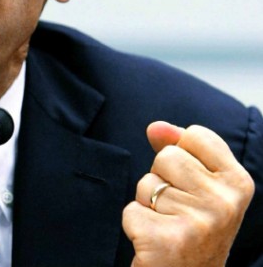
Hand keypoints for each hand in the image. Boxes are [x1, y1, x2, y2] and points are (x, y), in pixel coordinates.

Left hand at [122, 121, 254, 266]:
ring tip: (167, 225)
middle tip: (177, 210)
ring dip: (147, 203)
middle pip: (166, 156)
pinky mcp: (168, 242)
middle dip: (161, 179)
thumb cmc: (192, 227)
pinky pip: (131, 211)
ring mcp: (199, 223)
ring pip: (146, 184)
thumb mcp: (197, 184)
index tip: (193, 184)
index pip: (195, 134)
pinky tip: (155, 242)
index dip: (183, 155)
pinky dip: (135, 225)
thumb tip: (155, 127)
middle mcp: (225, 203)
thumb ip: (180, 148)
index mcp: (238, 183)